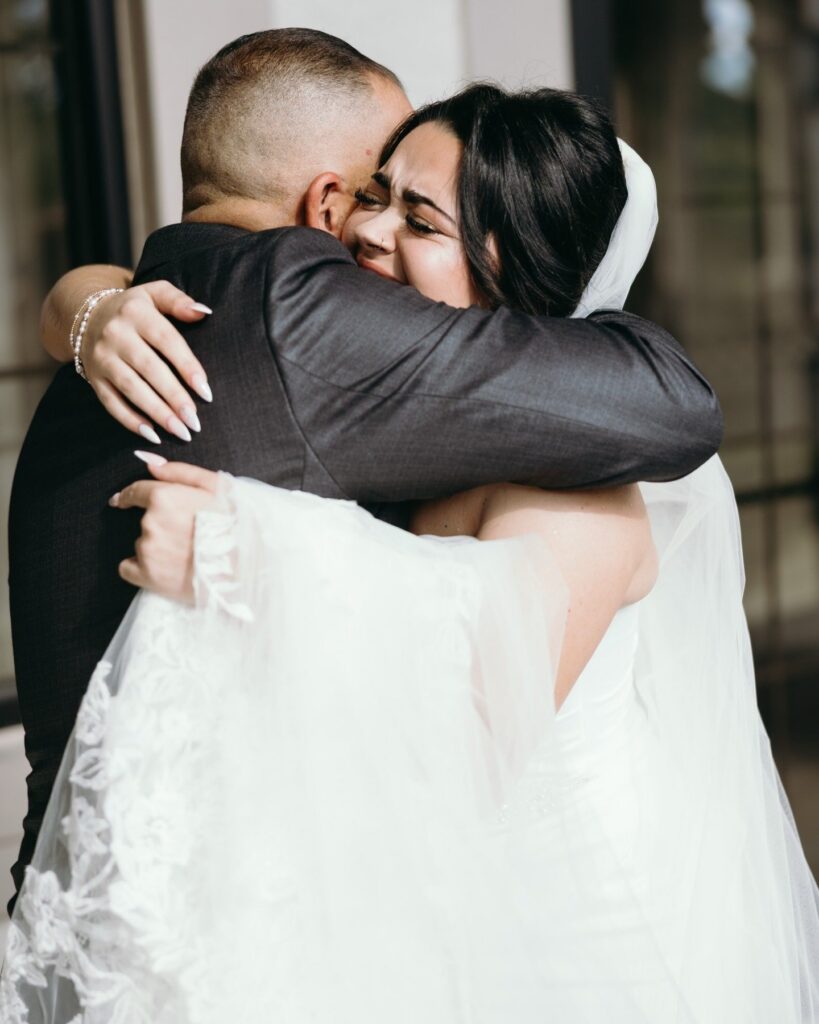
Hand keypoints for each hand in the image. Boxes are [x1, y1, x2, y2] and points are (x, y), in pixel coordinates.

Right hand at [83, 282, 213, 441]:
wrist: (86, 315)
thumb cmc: (134, 309)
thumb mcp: (154, 293)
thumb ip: (178, 301)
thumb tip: (203, 312)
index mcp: (136, 312)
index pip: (167, 341)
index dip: (187, 366)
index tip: (206, 391)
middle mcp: (116, 335)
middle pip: (150, 369)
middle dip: (174, 398)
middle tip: (195, 421)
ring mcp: (102, 358)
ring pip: (131, 389)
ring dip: (157, 413)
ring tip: (181, 431)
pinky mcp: (94, 378)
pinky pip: (111, 402)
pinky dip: (131, 420)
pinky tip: (153, 434)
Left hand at [111, 458, 222, 601]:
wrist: (247, 566)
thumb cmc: (236, 523)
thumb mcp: (217, 487)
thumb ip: (180, 472)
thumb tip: (151, 464)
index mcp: (164, 497)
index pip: (135, 492)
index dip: (129, 495)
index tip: (122, 500)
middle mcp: (150, 523)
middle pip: (145, 521)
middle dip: (160, 525)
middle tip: (187, 535)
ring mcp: (147, 550)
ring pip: (142, 544)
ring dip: (157, 547)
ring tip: (186, 554)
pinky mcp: (148, 576)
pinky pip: (129, 568)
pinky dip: (141, 568)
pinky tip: (164, 569)